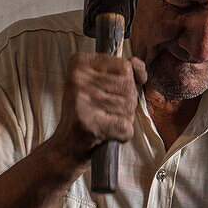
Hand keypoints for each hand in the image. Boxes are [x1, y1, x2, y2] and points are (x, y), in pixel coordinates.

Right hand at [50, 52, 146, 167]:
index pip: (125, 67)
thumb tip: (140, 69)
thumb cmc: (88, 112)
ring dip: (123, 119)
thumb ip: (123, 72)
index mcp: (79, 63)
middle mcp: (77, 78)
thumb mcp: (102, 84)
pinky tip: (107, 134)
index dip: (126, 83)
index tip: (108, 94)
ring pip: (129, 107)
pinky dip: (122, 135)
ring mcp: (81, 100)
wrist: (67, 145)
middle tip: (105, 112)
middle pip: (128, 87)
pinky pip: (125, 127)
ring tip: (104, 122)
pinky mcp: (87, 123)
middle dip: (126, 103)